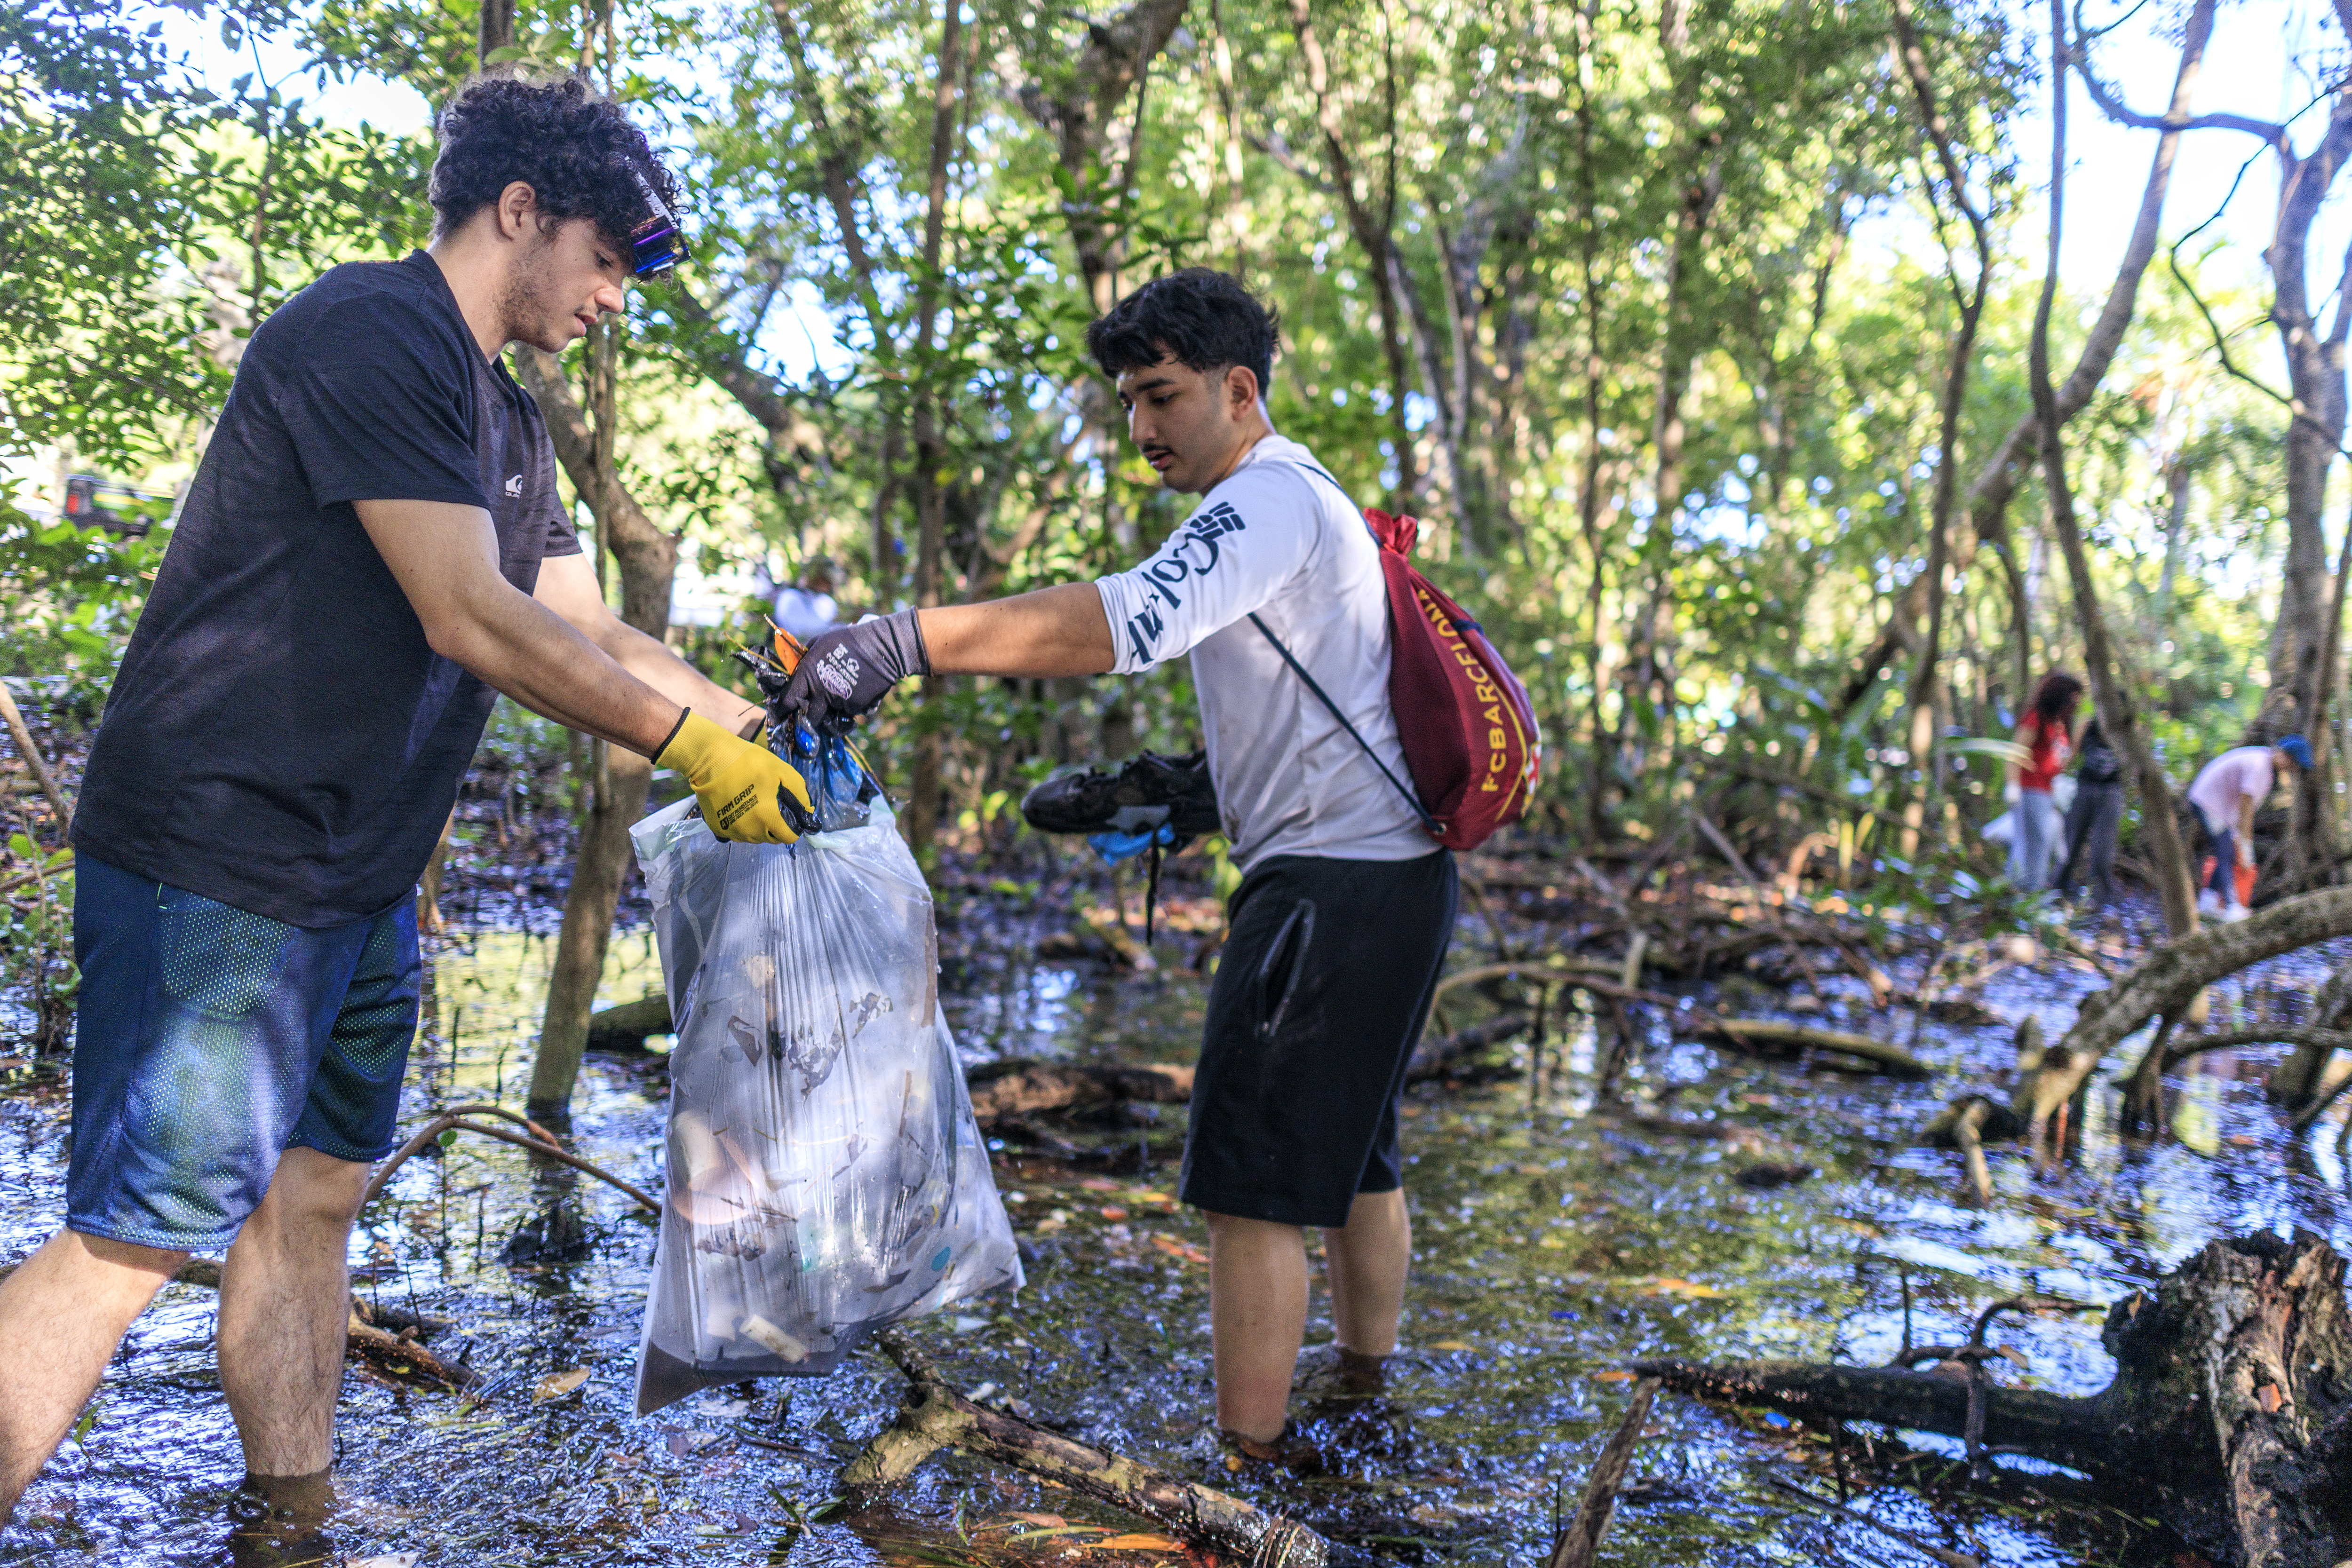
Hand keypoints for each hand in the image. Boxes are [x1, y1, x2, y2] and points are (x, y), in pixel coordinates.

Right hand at [655, 710, 814, 842]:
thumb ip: (799, 794)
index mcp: (768, 819)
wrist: (712, 759)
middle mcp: (750, 831)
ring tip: (754, 806)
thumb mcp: (783, 771)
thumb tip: (807, 811)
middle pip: (771, 838)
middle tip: (772, 806)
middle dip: (776, 826)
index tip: (790, 815)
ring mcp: (732, 832)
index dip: (793, 827)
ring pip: (753, 837)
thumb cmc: (750, 763)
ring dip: (758, 827)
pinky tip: (738, 808)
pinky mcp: (717, 828)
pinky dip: (741, 825)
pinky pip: (736, 833)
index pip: (789, 837)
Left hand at [779, 609, 927, 733]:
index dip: (782, 709)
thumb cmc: (849, 639)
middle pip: (808, 718)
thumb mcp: (820, 641)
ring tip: (842, 692)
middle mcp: (820, 691)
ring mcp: (838, 701)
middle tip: (812, 712)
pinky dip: (852, 706)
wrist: (882, 647)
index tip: (781, 712)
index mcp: (807, 674)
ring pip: (831, 714)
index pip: (788, 700)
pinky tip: (858, 691)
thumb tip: (795, 668)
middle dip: (808, 718)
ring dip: (834, 708)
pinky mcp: (856, 706)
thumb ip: (805, 657)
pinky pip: (849, 712)